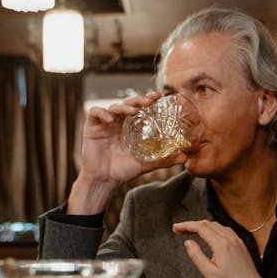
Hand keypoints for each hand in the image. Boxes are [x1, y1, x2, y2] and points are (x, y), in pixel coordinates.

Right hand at [68, 93, 186, 213]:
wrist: (105, 181)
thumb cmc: (123, 171)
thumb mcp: (146, 164)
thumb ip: (163, 159)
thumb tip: (185, 158)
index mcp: (130, 127)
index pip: (140, 108)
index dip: (148, 100)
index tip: (159, 96)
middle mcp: (118, 122)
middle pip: (128, 103)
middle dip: (138, 100)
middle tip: (148, 101)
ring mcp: (104, 123)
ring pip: (113, 106)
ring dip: (124, 106)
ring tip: (133, 111)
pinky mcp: (91, 127)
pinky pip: (95, 113)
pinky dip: (102, 113)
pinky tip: (111, 119)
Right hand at [172, 220, 264, 277]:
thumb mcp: (209, 273)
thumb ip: (196, 255)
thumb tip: (188, 242)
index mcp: (221, 244)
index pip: (200, 227)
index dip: (186, 225)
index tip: (175, 228)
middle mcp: (230, 238)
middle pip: (208, 223)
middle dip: (192, 224)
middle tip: (179, 230)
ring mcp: (236, 240)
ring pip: (216, 225)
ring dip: (202, 226)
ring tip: (191, 232)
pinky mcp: (240, 244)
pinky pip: (225, 230)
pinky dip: (213, 229)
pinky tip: (208, 235)